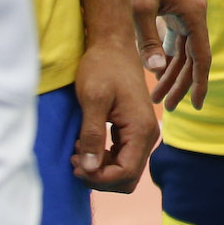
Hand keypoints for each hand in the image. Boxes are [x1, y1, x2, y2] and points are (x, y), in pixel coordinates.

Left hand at [71, 38, 157, 193]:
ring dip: (100, 169)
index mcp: (141, 128)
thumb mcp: (93, 99)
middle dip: (99, 178)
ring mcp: (142, 133)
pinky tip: (84, 145)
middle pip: (127, 178)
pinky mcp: (133, 130)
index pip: (125, 173)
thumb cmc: (102, 67)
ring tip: (77, 152)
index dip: (99, 178)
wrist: (112, 46)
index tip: (75, 165)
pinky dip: (103, 160)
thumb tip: (88, 169)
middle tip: (75, 161)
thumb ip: (92, 135)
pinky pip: (122, 158)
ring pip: (124, 171)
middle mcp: (148, 134)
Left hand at [128, 0, 209, 108]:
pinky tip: (156, 72)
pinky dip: (166, 56)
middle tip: (167, 107)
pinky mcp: (174, 8)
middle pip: (193, 57)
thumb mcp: (139, 6)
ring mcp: (185, 10)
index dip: (199, 83)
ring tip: (158, 96)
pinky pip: (175, 39)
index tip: (196, 105)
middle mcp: (194, 13)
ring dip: (172, 72)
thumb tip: (155, 70)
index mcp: (193, 13)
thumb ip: (146, 40)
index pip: (202, 56)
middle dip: (180, 83)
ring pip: (183, 50)